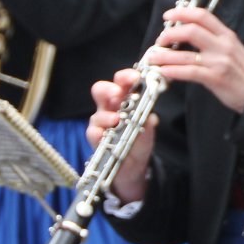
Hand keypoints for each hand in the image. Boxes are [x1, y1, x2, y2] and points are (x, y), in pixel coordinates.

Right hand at [86, 68, 154, 202]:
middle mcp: (109, 108)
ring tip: (116, 120)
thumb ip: (148, 124)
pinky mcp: (95, 139)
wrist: (133, 166)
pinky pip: (92, 133)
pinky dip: (98, 133)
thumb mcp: (148, 132)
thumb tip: (151, 118)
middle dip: (109, 89)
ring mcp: (100, 123)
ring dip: (106, 115)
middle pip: (101, 90)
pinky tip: (103, 135)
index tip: (135, 77)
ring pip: (96, 113)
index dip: (126, 77)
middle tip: (117, 93)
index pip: (121, 82)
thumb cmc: (138, 142)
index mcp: (123, 100)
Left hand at [139, 6, 243, 112]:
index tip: (168, 15)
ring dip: (164, 55)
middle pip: (191, 30)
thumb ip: (214, 40)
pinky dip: (173, 71)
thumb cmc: (243, 73)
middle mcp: (223, 45)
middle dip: (169, 34)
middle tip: (159, 40)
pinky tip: (163, 72)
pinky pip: (189, 72)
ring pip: (185, 54)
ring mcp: (219, 62)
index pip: (203, 16)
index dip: (182, 13)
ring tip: (153, 58)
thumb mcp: (233, 49)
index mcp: (227, 36)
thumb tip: (188, 34)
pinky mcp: (216, 78)